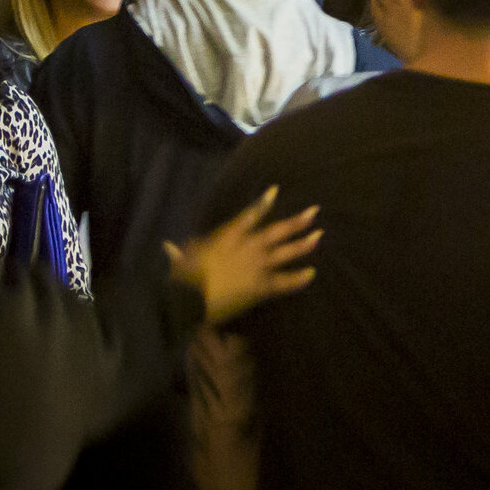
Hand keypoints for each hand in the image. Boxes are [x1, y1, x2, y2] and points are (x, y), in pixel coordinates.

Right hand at [166, 186, 321, 324]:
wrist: (190, 299)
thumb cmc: (183, 277)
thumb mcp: (181, 258)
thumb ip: (181, 252)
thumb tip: (170, 248)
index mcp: (228, 236)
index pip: (250, 215)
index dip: (264, 203)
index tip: (276, 190)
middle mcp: (248, 247)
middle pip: (277, 231)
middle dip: (297, 221)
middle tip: (314, 212)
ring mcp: (257, 266)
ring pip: (286, 253)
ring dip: (304, 244)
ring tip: (319, 236)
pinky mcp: (260, 287)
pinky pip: (284, 282)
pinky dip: (299, 278)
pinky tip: (312, 274)